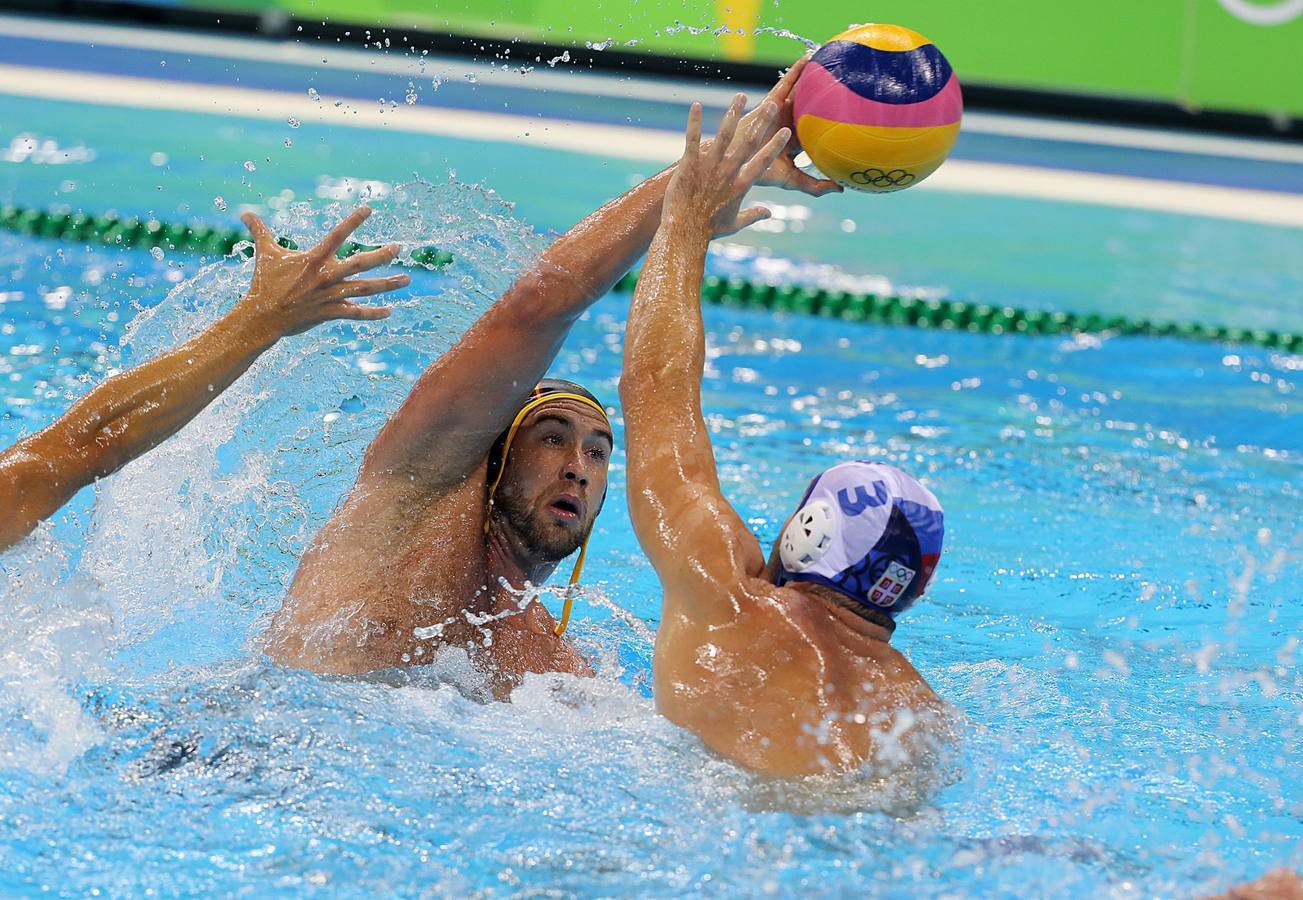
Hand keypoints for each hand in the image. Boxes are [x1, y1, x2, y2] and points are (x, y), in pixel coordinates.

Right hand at [237, 206, 410, 337]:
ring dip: (388, 285)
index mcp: (314, 259)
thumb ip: (259, 231)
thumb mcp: (264, 254)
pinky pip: (356, 313)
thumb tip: (244, 212)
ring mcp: (330, 295)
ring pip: (365, 289)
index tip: (370, 209)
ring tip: (407, 279)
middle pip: (360, 264)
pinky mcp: (330, 312)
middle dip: (381, 255)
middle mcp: (326, 276)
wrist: (262, 317)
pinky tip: (389, 312)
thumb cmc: (264, 283)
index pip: (337, 235)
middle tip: (399, 248)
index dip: (353, 221)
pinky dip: (373, 313)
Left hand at [664, 94, 790, 238]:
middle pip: (749, 142)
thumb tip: (768, 213)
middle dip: (762, 122)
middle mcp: (728, 172)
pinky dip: (695, 121)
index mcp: (741, 185)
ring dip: (733, 113)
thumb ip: (753, 215)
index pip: (763, 161)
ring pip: (724, 134)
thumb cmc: (709, 230)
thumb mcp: (735, 224)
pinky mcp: (689, 165)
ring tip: (740, 96)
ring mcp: (709, 167)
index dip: (775, 145)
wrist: (685, 233)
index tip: (787, 131)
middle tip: (772, 104)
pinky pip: (693, 139)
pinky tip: (696, 104)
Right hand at [744, 57, 842, 196]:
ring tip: (827, 58)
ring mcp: (780, 113)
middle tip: (844, 77)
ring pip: (800, 92)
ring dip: (811, 76)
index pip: (817, 129)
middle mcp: (789, 124)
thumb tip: (841, 188)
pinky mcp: (770, 104)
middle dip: (824, 94)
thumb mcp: (791, 180)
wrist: (735, 164)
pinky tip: (807, 59)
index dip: (831, 120)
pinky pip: (784, 85)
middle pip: (810, 105)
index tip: (851, 111)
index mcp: (795, 141)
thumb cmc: (760, 173)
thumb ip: (814, 185)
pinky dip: (795, 72)